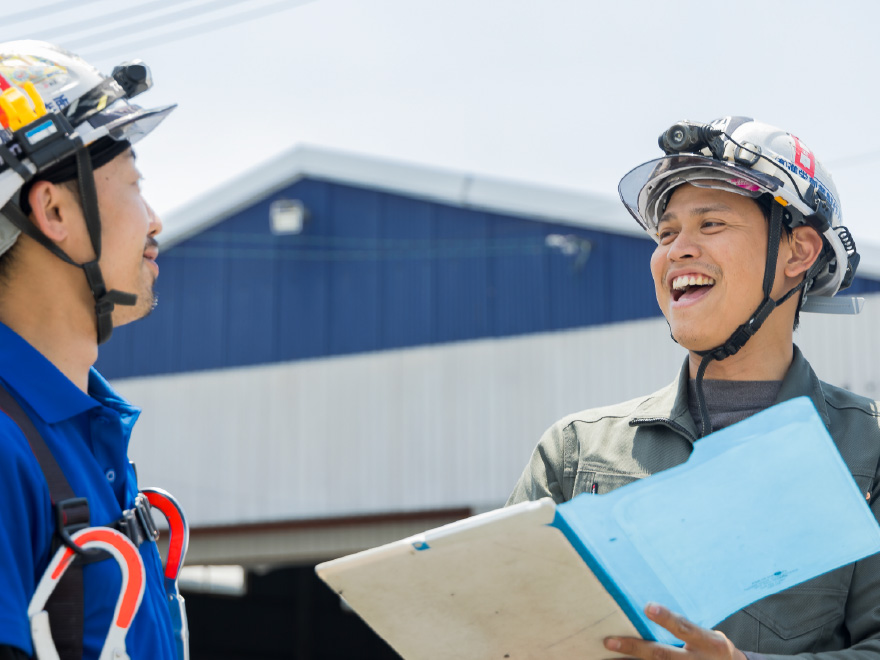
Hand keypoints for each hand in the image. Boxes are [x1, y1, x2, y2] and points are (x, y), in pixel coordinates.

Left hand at [604, 603, 746, 659]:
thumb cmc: (714, 650)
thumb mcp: (709, 636)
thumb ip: (686, 627)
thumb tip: (650, 608)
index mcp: (708, 642)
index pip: (684, 628)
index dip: (667, 618)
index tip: (648, 607)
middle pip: (663, 655)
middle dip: (635, 648)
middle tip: (610, 641)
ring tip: (607, 654)